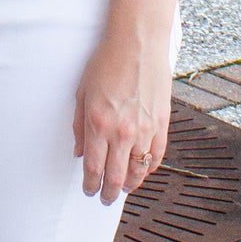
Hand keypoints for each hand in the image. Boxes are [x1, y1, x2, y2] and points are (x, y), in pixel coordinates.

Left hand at [72, 32, 171, 203]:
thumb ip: (79, 126)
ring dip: (130, 184)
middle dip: (108, 193)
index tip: (88, 192)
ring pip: (139, 170)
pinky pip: (157, 155)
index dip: (90, 186)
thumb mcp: (82, 93)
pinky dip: (150, 168)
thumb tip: (80, 152)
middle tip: (104, 199)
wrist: (136, 42)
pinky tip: (143, 170)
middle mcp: (122, 131)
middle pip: (116, 176)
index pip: (94, 168)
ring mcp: (145, 129)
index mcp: (99, 124)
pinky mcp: (161, 122)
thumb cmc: (106, 62)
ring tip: (123, 188)